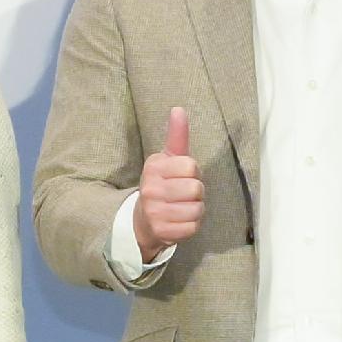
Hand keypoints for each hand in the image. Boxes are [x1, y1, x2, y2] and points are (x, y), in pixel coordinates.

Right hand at [135, 107, 203, 258]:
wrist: (144, 219)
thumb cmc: (163, 184)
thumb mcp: (168, 159)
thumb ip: (177, 135)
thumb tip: (178, 109)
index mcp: (153, 167)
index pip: (191, 166)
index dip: (193, 172)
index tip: (182, 177)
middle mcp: (150, 189)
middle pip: (196, 188)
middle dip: (196, 193)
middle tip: (183, 195)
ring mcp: (154, 212)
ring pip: (197, 209)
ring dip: (195, 209)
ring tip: (182, 208)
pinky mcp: (162, 232)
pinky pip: (193, 227)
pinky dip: (191, 225)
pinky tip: (179, 221)